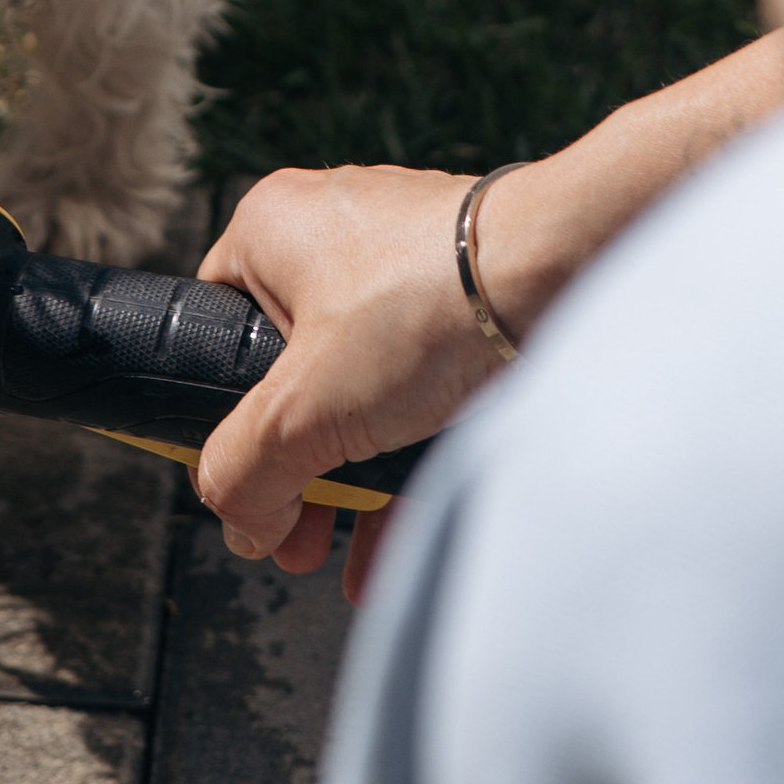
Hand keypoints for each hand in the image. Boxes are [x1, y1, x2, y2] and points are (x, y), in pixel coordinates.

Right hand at [194, 41, 783, 597]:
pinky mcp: (467, 300)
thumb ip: (243, 471)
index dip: (222, 420)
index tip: (246, 486)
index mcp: (273, 229)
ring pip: (361, 390)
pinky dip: (405, 459)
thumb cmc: (424, 309)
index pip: (216, 329)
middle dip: (297, 473)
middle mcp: (337, 235)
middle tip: (298, 538)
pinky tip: (400, 537)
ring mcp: (407, 266)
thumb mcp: (301, 409)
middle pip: (293, 376)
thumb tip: (236, 518)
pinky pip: (420, 389)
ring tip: (350, 554)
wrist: (567, 272)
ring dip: (351, 482)